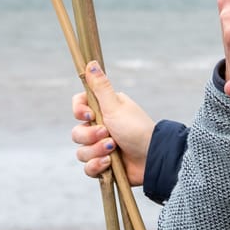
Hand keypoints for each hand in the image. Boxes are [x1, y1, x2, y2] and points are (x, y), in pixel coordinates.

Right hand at [70, 69, 152, 185]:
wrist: (152, 157)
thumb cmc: (136, 128)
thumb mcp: (115, 106)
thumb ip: (100, 86)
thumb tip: (91, 62)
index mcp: (104, 109)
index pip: (78, 106)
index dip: (79, 111)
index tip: (89, 114)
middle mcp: (101, 127)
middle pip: (77, 132)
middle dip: (90, 136)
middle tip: (108, 134)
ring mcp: (101, 147)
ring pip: (81, 152)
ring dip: (96, 151)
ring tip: (113, 150)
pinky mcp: (104, 164)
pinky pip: (88, 167)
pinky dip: (97, 166)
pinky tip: (108, 163)